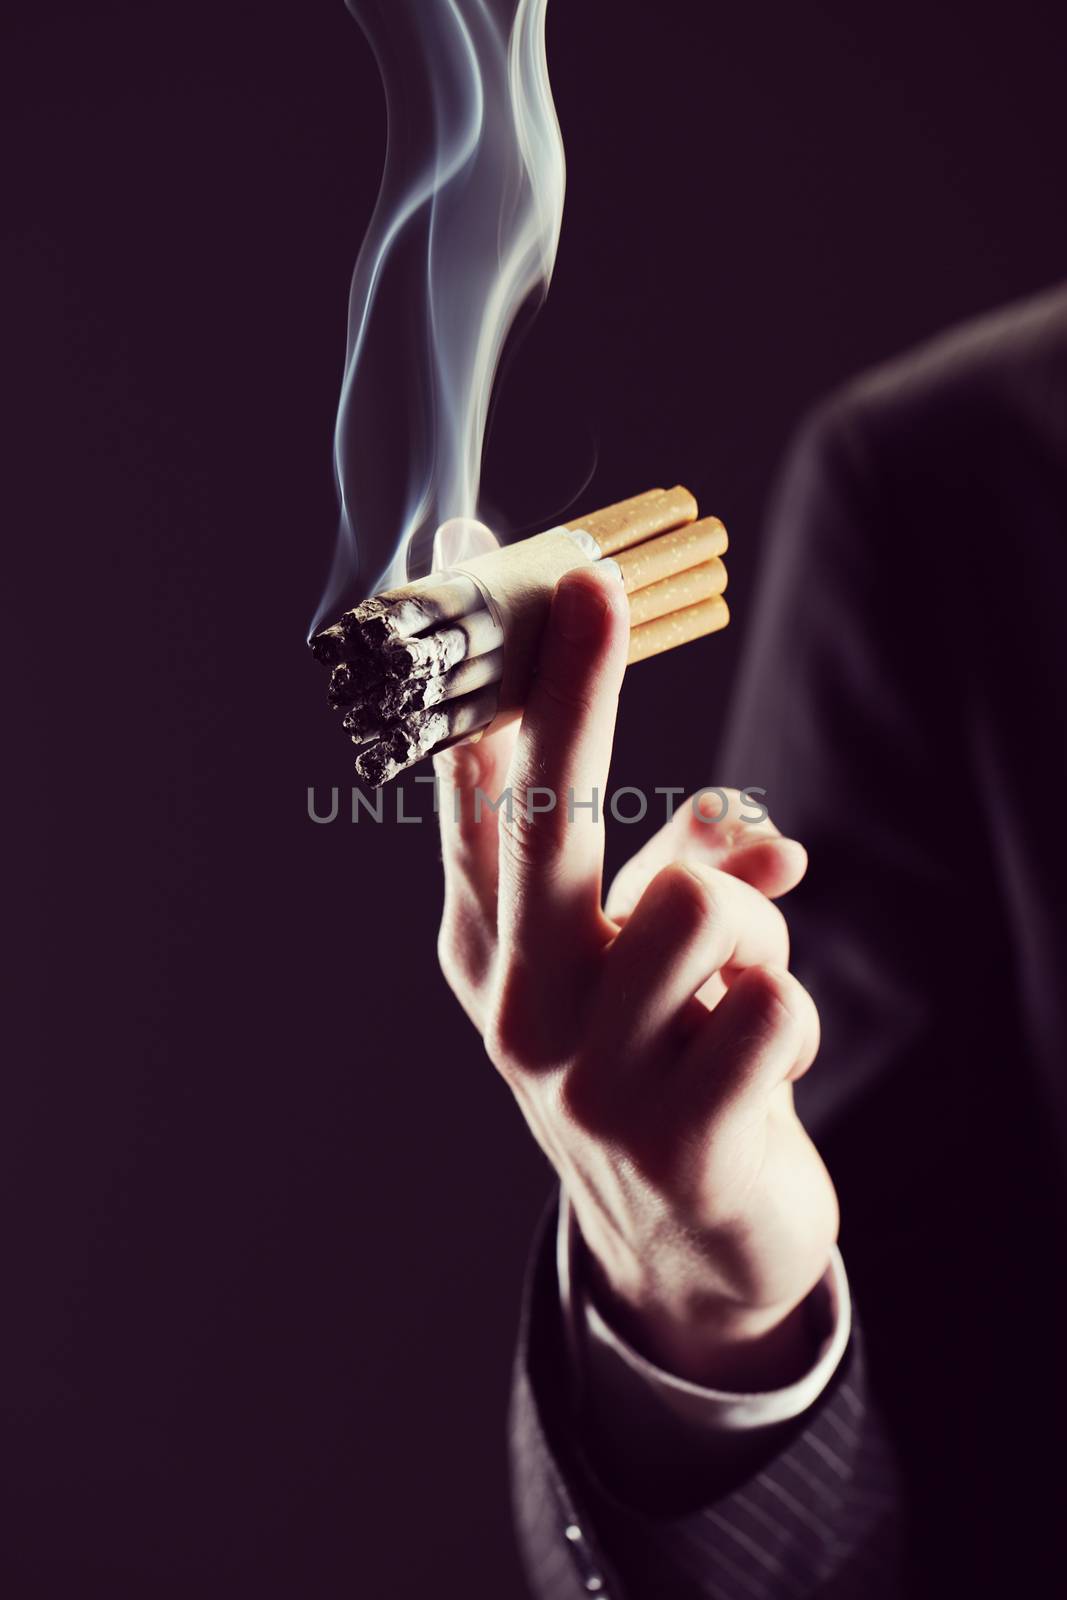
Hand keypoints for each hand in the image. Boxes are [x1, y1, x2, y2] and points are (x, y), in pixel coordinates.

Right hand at [434, 566, 837, 1387]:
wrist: (677, 1244)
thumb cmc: (655, 1062)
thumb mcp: (644, 967)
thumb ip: (686, 874)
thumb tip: (763, 837)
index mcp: (492, 952)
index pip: (479, 796)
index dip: (488, 680)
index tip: (476, 559)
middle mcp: (519, 1005)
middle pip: (549, 820)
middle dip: (578, 690)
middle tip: (594, 576)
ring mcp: (585, 1077)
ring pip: (701, 903)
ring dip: (752, 929)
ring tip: (735, 995)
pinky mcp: (675, 1136)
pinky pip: (775, 998)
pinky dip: (790, 1015)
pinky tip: (757, 1073)